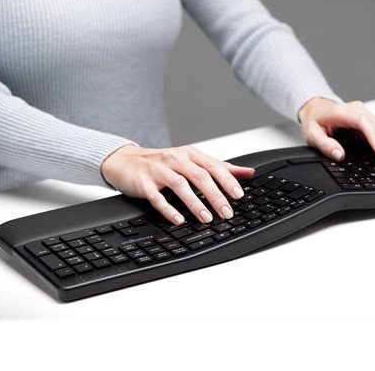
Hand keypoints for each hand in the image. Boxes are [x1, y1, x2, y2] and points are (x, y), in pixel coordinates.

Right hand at [101, 144, 254, 224]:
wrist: (126, 161)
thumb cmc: (163, 163)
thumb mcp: (193, 161)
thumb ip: (220, 167)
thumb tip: (248, 172)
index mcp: (190, 155)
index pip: (213, 166)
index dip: (227, 180)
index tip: (239, 195)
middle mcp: (176, 160)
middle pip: (200, 176)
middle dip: (215, 195)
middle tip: (227, 212)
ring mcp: (159, 170)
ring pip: (180, 185)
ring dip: (195, 203)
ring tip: (206, 218)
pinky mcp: (144, 183)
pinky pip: (157, 197)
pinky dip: (168, 209)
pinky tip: (178, 219)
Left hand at [298, 97, 374, 171]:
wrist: (316, 109)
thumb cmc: (314, 120)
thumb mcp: (312, 134)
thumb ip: (325, 145)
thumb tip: (340, 155)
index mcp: (342, 112)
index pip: (363, 121)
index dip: (374, 136)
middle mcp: (358, 110)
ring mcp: (367, 114)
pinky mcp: (372, 120)